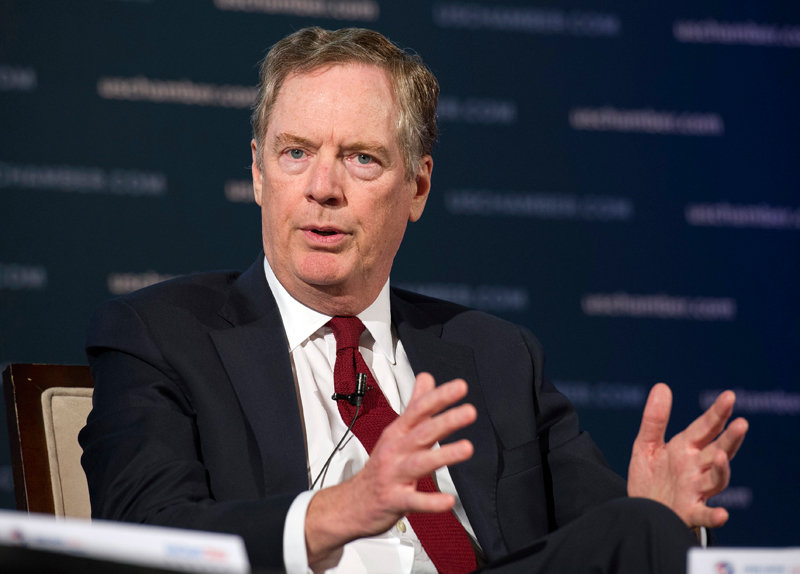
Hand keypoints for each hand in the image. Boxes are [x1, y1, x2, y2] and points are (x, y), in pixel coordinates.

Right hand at [304, 373, 476, 564]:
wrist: (351, 503)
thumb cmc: (380, 467)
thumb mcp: (395, 432)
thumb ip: (415, 405)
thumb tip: (427, 378)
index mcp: (398, 433)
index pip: (419, 409)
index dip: (439, 397)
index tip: (461, 387)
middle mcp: (395, 451)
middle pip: (422, 432)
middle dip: (446, 421)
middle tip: (469, 411)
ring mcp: (393, 475)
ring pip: (419, 463)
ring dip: (443, 455)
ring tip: (467, 448)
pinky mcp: (395, 500)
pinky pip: (414, 501)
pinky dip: (430, 501)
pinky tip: (448, 500)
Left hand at [627, 383, 747, 527]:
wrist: (641, 512)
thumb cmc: (650, 478)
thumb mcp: (647, 445)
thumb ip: (655, 419)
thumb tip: (662, 386)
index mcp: (686, 448)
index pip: (705, 428)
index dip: (717, 413)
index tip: (729, 396)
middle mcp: (695, 468)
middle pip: (718, 451)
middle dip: (730, 439)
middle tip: (741, 424)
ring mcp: (695, 490)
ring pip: (715, 479)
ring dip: (721, 470)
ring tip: (721, 456)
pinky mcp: (689, 512)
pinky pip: (704, 514)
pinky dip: (714, 515)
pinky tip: (723, 514)